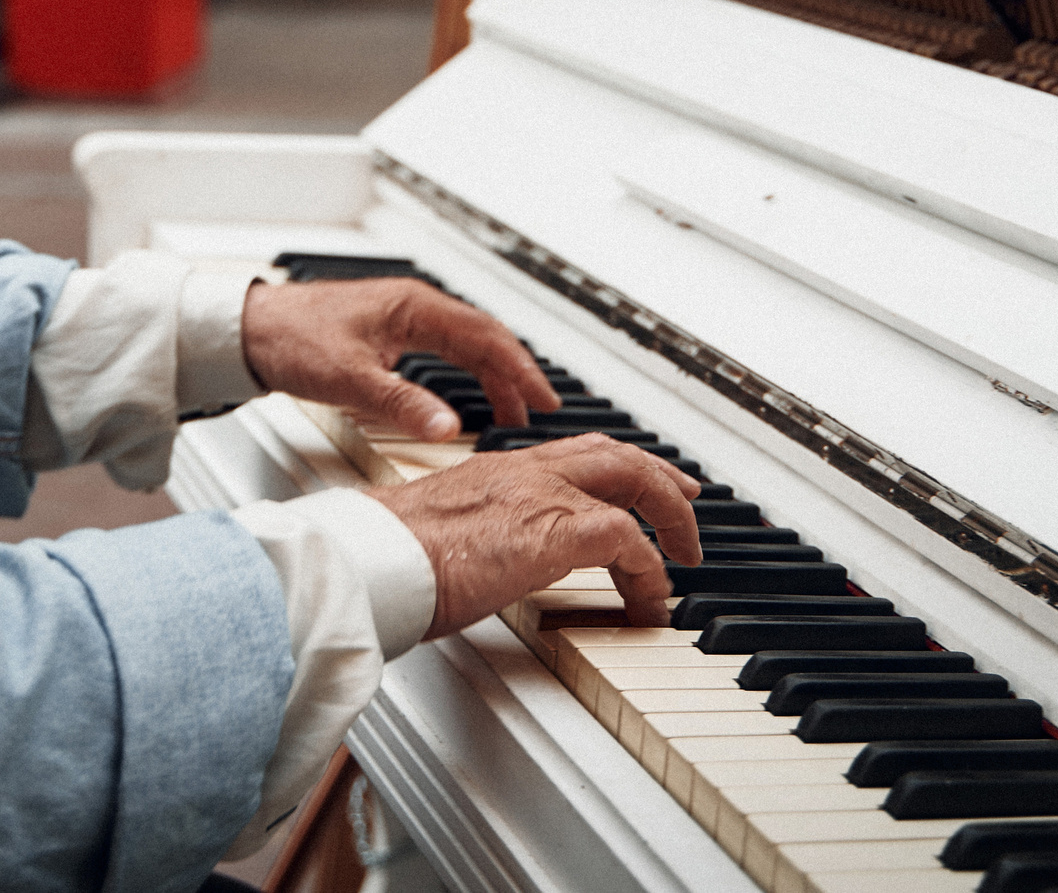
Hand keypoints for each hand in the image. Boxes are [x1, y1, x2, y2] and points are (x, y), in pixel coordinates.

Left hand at [240, 276, 557, 440]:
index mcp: (414, 307)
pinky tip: (466, 395)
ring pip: (464, 343)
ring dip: (491, 374)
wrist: (247, 329)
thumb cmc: (290, 338)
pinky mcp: (388, 332)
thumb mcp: (350, 379)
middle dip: (515, 373)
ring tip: (512, 409)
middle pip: (483, 337)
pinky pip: (444, 348)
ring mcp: (401, 317)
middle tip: (539, 408)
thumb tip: (447, 428)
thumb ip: (402, 404)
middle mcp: (413, 306)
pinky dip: (465, 372)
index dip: (520, 369)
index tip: (542, 398)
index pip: (486, 336)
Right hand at [375, 434, 702, 637]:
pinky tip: (648, 603)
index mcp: (498, 471)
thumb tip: (471, 570)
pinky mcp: (553, 530)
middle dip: (660, 478)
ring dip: (669, 519)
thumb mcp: (439, 539)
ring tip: (682, 558)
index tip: (636, 487)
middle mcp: (525, 472)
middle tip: (686, 503)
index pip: (572, 454)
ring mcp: (542, 496)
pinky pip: (627, 542)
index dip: (614, 466)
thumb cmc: (387, 558)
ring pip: (632, 481)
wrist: (371, 559)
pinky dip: (649, 573)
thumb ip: (468, 540)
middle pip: (615, 454)